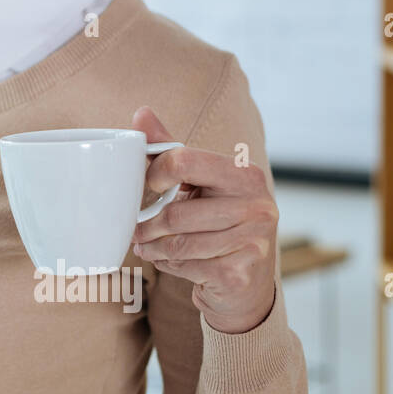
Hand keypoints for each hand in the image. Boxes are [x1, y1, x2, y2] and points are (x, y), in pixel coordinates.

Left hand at [129, 106, 277, 333]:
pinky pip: (188, 266)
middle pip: (175, 212)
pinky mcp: (242, 272)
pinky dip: (169, 266)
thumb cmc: (218, 221)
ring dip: (153, 248)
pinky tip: (168, 262)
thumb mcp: (198, 181)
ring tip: (145, 246)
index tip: (147, 187)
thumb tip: (141, 113)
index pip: (184, 161)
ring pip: (178, 243)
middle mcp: (257, 204)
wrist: (246, 280)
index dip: (154, 175)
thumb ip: (170, 148)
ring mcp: (254, 240)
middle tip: (135, 229)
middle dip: (147, 225)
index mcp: (244, 174)